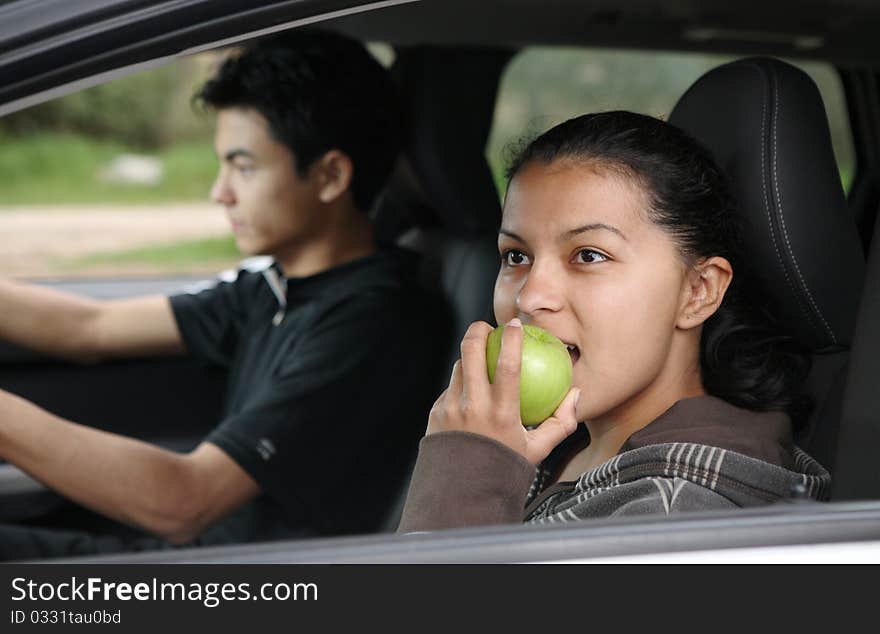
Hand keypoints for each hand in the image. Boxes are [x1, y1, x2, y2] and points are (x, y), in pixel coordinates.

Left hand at [426, 318, 580, 464]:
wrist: (463, 492)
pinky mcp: (436, 413)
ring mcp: (450, 409)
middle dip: (478, 330)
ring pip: (458, 367)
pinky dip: (461, 384)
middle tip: (487, 327)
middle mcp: (473, 408)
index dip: (511, 339)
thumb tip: (576, 393)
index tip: (515, 325)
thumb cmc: (505, 468)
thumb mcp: (537, 450)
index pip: (507, 365)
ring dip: (469, 356)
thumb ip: (561, 422)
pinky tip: (469, 387)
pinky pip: (450, 388)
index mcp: (501, 415)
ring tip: (480, 354)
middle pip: (470, 352)